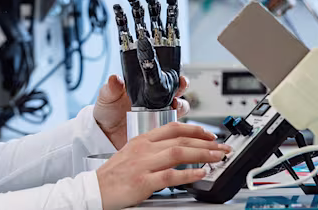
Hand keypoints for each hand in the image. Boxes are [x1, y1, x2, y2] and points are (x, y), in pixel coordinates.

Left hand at [94, 75, 190, 149]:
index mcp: (146, 86)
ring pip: (180, 107)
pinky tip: (171, 123)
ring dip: (182, 105)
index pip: (164, 76)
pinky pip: (174, 126)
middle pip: (178, 89)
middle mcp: (157, 98)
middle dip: (183, 87)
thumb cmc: (108, 110)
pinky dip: (177, 124)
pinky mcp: (160, 129)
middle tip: (180, 87)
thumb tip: (115, 78)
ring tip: (175, 105)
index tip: (177, 75)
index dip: (174, 74)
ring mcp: (161, 114)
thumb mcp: (107, 96)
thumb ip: (111, 88)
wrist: (105, 133)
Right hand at [96, 122, 230, 209]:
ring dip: (202, 154)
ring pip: (179, 154)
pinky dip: (189, 174)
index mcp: (142, 140)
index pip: (173, 128)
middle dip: (206, 142)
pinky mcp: (143, 182)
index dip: (195, 129)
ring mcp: (144, 165)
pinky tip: (200, 173)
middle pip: (181, 139)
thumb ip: (153, 150)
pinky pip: (171, 176)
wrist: (95, 189)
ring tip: (217, 158)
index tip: (209, 134)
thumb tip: (178, 149)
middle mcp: (144, 149)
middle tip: (222, 147)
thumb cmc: (114, 174)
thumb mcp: (132, 153)